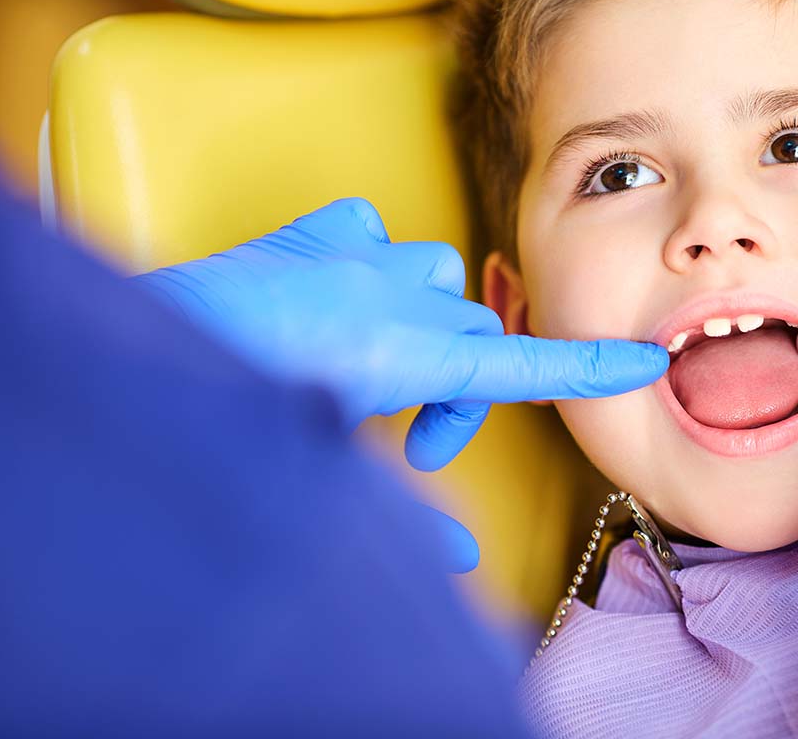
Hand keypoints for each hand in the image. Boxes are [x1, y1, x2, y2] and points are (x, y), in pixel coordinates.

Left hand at [137, 198, 666, 467]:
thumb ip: (406, 519)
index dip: (587, 368)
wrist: (155, 346)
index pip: (519, 366)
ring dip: (431, 318)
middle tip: (419, 446)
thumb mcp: (331, 469)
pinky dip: (376, 260)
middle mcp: (395, 294)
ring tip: (383, 366)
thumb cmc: (239, 402)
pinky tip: (345, 290)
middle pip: (479, 333)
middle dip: (464, 391)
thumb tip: (461, 566)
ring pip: (438, 272)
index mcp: (409, 354)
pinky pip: (375, 232)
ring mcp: (355, 256)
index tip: (642, 361)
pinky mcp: (316, 235)